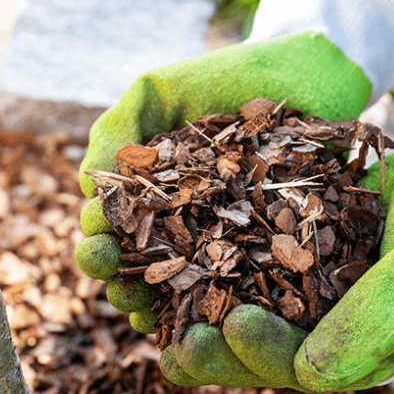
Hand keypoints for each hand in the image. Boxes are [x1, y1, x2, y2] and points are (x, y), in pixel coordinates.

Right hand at [74, 29, 378, 332]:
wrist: (308, 71)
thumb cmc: (227, 77)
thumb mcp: (159, 91)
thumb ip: (116, 130)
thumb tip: (85, 186)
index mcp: (149, 193)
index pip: (111, 229)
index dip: (98, 241)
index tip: (98, 240)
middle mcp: (182, 225)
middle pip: (139, 267)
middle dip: (119, 281)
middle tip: (117, 282)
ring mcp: (225, 243)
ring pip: (182, 290)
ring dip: (158, 306)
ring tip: (148, 313)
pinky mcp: (272, 255)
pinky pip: (242, 293)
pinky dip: (219, 311)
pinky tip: (203, 322)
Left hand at [161, 86, 393, 390]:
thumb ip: (372, 320)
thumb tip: (311, 373)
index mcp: (363, 349)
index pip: (303, 368)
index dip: (261, 354)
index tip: (230, 322)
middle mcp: (331, 332)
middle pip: (263, 357)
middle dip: (218, 354)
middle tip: (178, 342)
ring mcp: (309, 300)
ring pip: (246, 325)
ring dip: (202, 325)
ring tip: (157, 322)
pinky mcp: (291, 264)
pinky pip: (244, 281)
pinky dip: (207, 280)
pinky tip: (168, 273)